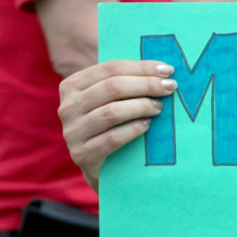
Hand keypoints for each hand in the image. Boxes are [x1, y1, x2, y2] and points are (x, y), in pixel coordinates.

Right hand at [58, 60, 177, 191]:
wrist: (101, 168)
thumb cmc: (111, 126)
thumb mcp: (111, 101)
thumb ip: (125, 83)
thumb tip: (161, 69)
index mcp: (72, 86)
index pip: (110, 68)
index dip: (141, 67)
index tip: (168, 70)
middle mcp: (67, 107)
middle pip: (112, 88)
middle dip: (146, 85)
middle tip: (170, 88)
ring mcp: (72, 132)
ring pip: (112, 112)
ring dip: (141, 107)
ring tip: (159, 107)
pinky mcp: (82, 154)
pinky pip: (112, 138)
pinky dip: (133, 129)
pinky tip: (148, 125)